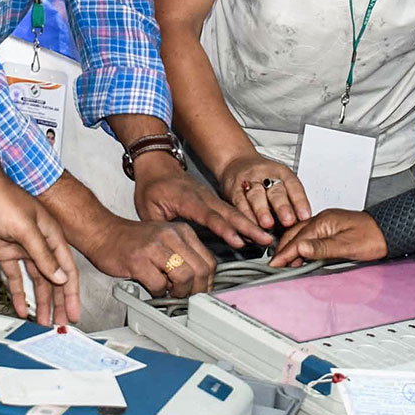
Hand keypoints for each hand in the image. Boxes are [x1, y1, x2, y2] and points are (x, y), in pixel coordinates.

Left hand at [0, 158, 79, 323]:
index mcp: (51, 235)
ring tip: (44, 320)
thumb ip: (42, 254)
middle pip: (53, 279)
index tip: (74, 311)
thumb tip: (59, 277)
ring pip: (36, 281)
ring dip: (41, 301)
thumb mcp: (25, 227)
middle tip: (62, 322)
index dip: (72, 293)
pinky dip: (19, 293)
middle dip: (59, 302)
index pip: (67, 269)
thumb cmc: (0, 196)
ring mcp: (22, 249)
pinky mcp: (5, 252)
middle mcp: (39, 243)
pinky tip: (20, 306)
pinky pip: (16, 277)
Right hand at [87, 219, 215, 297]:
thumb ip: (183, 254)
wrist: (103, 232)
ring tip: (169, 292)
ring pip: (184, 276)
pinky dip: (157, 292)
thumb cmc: (132, 241)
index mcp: (181, 231)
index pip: (208, 260)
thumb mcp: (165, 239)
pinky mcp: (138, 260)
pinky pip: (159, 284)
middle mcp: (171, 236)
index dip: (207, 282)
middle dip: (196, 290)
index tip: (201, 291)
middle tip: (186, 296)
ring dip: (179, 292)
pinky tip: (151, 287)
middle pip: (201, 270)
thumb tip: (200, 281)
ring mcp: (155, 247)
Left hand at [132, 155, 270, 249]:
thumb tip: (169, 249)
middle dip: (249, 227)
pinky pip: (230, 211)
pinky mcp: (212, 200)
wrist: (157, 165)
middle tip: (266, 238)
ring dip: (251, 224)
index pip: (208, 216)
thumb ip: (161, 230)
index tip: (237, 240)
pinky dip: (245, 221)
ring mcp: (210, 197)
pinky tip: (255, 231)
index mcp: (187, 199)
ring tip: (267, 237)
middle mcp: (203, 197)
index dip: (224, 229)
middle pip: (229, 213)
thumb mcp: (147, 209)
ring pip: (233, 212)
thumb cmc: (152, 186)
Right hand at [218, 154, 311, 230]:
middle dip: (282, 207)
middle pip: (275, 191)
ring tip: (268, 224)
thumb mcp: (280, 180)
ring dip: (262, 211)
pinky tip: (251, 224)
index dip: (300, 201)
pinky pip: (239, 202)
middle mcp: (265, 175)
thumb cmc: (262, 175)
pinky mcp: (233, 189)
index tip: (305, 216)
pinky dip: (245, 215)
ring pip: (256, 196)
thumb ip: (291, 199)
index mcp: (281, 172)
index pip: (293, 185)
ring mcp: (248, 181)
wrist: (235, 161)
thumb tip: (303, 222)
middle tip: (288, 220)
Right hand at [269, 209, 386, 266]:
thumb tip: (300, 249)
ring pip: (300, 234)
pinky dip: (300, 245)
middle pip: (294, 234)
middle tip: (275, 265)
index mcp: (323, 221)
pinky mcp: (330, 228)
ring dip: (290, 247)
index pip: (297, 239)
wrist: (389, 231)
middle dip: (282, 249)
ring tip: (284, 262)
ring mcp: (326, 223)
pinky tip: (300, 254)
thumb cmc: (373, 237)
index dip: (284, 253)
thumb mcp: (347, 246)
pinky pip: (308, 235)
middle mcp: (322, 219)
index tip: (274, 265)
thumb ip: (322, 248)